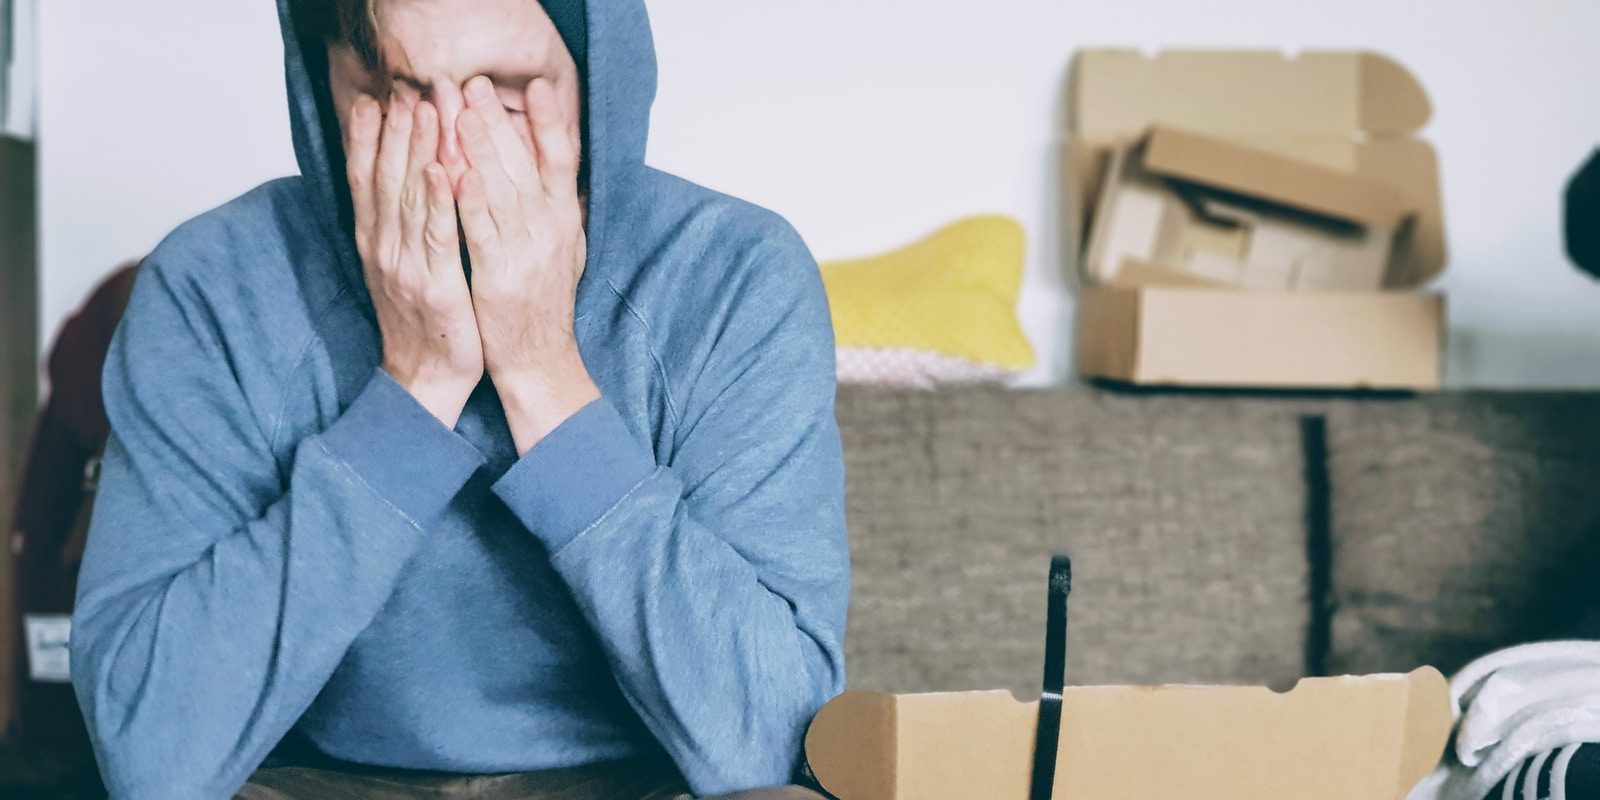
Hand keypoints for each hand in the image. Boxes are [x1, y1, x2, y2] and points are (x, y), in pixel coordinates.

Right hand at [346, 92, 483, 427]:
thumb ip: (396, 226)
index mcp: (374, 242)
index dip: (368, 138)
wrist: (424, 379)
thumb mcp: (399, 267)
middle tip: (406, 88)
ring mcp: (406, 266)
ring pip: (409, 198)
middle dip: (395, 130)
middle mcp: (383, 248)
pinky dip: (437, 201)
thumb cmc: (421, 321)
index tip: (375, 98)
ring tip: (425, 110)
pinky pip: (437, 236)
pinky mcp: (435, 285)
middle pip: (385, 178)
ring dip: (417, 150)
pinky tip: (442, 170)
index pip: (366, 179)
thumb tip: (398, 182)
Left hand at [455, 75, 598, 453]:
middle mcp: (551, 231)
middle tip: (473, 84)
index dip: (549, 122)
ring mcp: (527, 253)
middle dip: (497, 122)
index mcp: (564, 221)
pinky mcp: (499, 277)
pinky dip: (470, 202)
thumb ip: (559, 209)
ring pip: (501, 191)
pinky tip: (455, 173)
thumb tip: (559, 169)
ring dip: (479, 150)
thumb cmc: (542, 304)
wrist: (539, 361)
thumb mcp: (564, 250)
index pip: (562, 160)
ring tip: (459, 111)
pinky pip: (482, 233)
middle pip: (525, 165)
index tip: (536, 85)